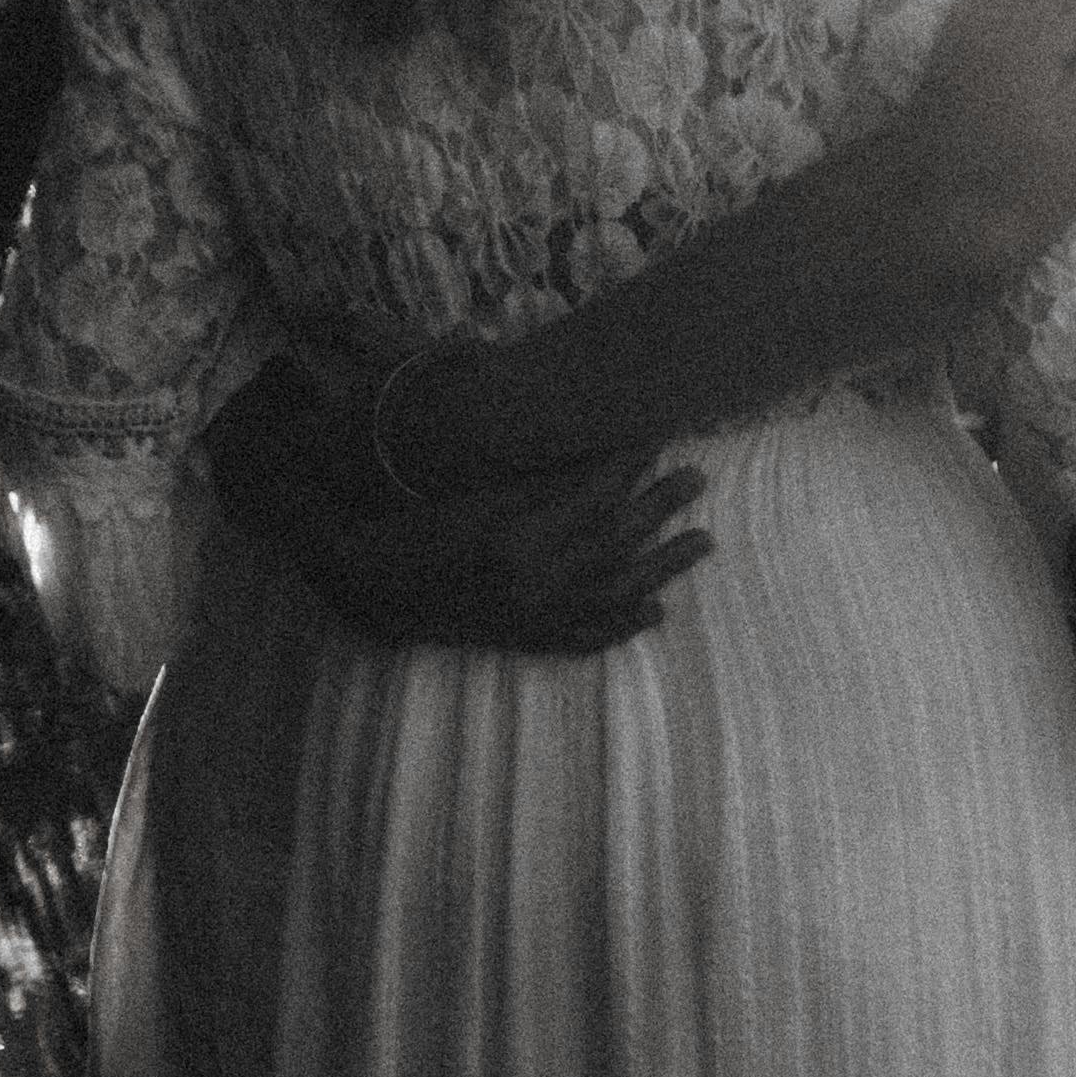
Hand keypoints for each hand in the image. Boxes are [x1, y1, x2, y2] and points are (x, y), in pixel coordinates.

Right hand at [204, 357, 709, 654]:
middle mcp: (535, 582)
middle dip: (659, 507)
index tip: (658, 436)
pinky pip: (587, 638)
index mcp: (515, 538)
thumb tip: (588, 446)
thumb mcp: (469, 493)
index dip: (627, 464)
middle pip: (615, 540)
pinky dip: (623, 626)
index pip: (590, 495)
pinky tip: (656, 613)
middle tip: (696, 477)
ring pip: (616, 592)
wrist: (371, 592)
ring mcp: (536, 618)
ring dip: (663, 565)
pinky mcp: (529, 640)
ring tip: (704, 540)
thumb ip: (531, 478)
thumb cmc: (412, 529)